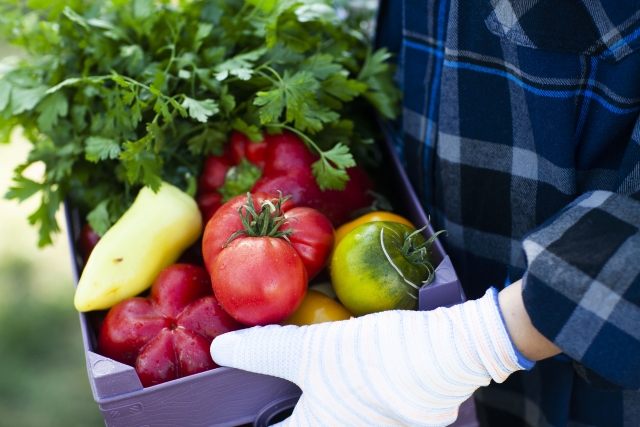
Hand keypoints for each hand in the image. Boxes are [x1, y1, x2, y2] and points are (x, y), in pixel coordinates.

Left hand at [211, 288, 533, 426]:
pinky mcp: (393, 425)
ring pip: (327, 417)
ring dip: (312, 406)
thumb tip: (222, 348)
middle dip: (282, 411)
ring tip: (307, 391)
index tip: (237, 417)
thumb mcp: (312, 350)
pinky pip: (356, 416)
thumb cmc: (376, 359)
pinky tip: (342, 387)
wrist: (448, 356)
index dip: (249, 424)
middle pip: (300, 423)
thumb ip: (264, 351)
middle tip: (272, 401)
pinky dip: (340, 405)